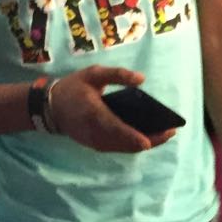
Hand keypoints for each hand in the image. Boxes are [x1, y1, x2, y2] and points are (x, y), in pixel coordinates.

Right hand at [47, 66, 176, 153]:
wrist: (51, 107)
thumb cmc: (73, 87)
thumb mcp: (93, 74)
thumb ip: (117, 75)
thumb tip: (141, 79)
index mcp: (93, 113)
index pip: (116, 129)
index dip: (132, 137)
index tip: (148, 142)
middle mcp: (94, 132)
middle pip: (125, 143)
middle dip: (150, 140)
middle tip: (170, 132)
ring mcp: (95, 141)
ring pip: (124, 148)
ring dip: (145, 144)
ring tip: (164, 134)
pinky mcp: (96, 145)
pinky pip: (118, 148)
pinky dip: (134, 145)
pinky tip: (149, 137)